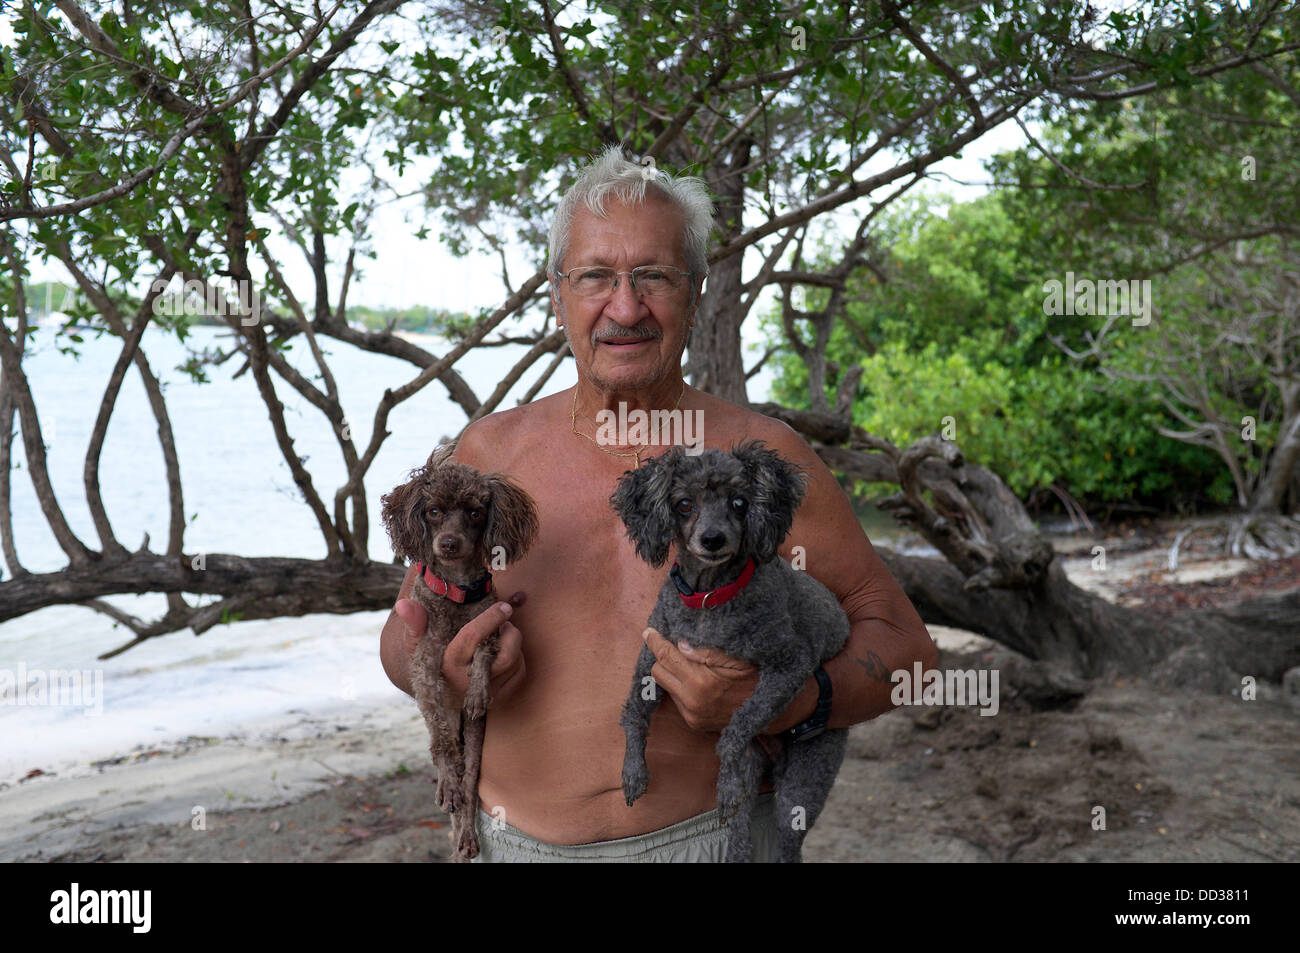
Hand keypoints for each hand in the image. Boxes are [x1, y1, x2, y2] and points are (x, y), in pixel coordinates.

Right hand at [393, 595, 527, 709]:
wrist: (440, 698)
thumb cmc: (431, 662)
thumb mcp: (418, 645)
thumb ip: (415, 624)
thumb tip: (404, 604)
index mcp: (448, 665)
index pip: (472, 637)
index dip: (490, 619)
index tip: (503, 606)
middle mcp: (468, 682)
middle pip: (505, 655)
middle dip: (511, 633)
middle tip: (506, 622)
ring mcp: (486, 693)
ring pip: (515, 661)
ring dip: (514, 643)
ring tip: (502, 635)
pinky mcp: (500, 698)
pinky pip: (520, 671)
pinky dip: (518, 657)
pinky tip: (504, 652)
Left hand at [642, 627, 758, 732]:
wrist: (770, 712)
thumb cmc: (756, 677)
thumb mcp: (737, 658)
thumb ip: (707, 650)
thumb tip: (680, 643)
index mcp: (701, 681)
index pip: (666, 656)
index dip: (655, 641)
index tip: (649, 632)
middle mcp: (692, 701)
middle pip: (658, 671)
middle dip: (663, 657)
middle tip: (671, 646)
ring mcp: (692, 715)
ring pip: (666, 686)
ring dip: (672, 673)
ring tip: (687, 664)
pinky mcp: (694, 724)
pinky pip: (676, 699)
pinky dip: (682, 688)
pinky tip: (697, 681)